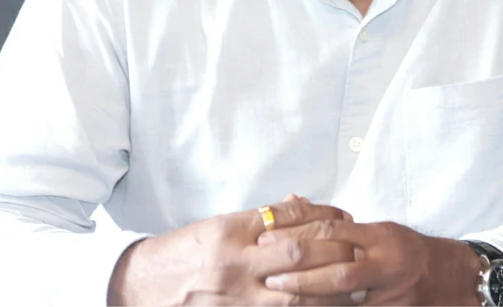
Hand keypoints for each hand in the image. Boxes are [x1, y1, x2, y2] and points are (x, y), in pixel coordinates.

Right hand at [107, 198, 357, 304]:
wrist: (143, 288)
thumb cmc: (183, 254)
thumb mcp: (217, 227)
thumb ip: (258, 220)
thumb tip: (299, 206)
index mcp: (230, 229)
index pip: (286, 216)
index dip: (322, 215)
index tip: (344, 215)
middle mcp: (235, 262)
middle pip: (299, 253)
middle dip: (334, 250)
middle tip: (359, 247)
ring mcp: (237, 297)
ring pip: (298, 294)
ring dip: (332, 289)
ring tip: (357, 283)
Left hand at [259, 220, 482, 305]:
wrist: (447, 277)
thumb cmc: (402, 248)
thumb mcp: (374, 228)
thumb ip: (335, 222)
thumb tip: (290, 202)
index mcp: (378, 236)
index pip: (332, 231)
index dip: (298, 234)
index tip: (269, 237)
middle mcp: (384, 264)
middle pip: (337, 270)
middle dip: (301, 273)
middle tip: (269, 273)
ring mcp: (388, 294)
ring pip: (343, 298)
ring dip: (309, 297)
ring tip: (279, 293)